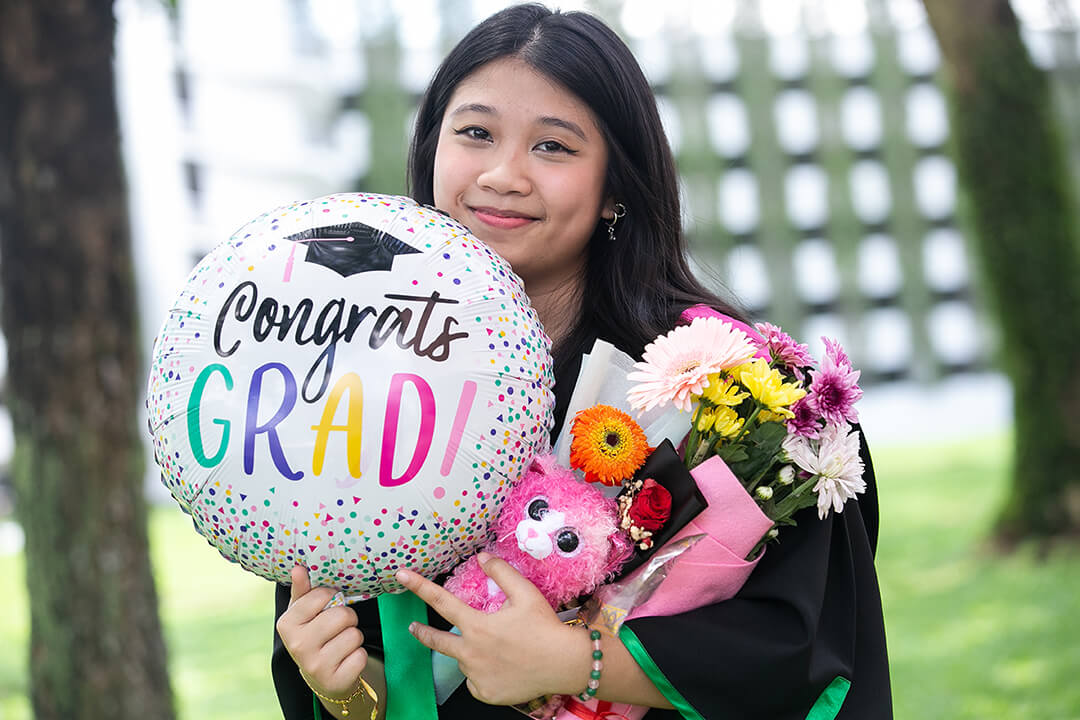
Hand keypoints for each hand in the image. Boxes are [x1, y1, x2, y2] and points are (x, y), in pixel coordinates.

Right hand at [276, 565, 367, 697]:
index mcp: (286, 624)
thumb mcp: (304, 612)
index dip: (332, 597)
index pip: (322, 595)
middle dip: (347, 618)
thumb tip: (299, 568)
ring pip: (354, 635)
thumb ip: (303, 589)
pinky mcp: (335, 681)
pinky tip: (345, 660)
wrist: (322, 676)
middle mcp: (297, 646)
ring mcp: (315, 667)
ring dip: (354, 637)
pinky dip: (358, 656)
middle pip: (342, 615)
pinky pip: (361, 656)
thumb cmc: (314, 634)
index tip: (327, 607)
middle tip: (338, 627)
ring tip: (341, 644)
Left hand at [396, 552, 583, 705]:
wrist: (564, 664)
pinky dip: (482, 673)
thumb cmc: (545, 628)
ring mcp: (476, 676)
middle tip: (415, 628)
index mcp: (477, 626)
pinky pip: (475, 681)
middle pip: (436, 640)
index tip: (401, 576)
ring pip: (463, 661)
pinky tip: (501, 668)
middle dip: (423, 633)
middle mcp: (471, 653)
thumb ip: (501, 572)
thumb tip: (482, 557)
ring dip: (470, 652)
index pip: (441, 601)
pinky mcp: (485, 693)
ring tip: (496, 649)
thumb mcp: (525, 593)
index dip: (419, 586)